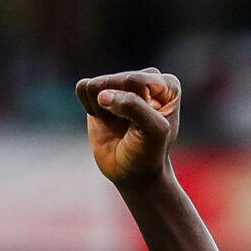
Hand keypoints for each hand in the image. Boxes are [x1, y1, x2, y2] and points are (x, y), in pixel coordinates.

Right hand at [77, 69, 181, 188]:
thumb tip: (102, 95)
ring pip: (96, 84)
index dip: (134, 106)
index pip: (135, 81)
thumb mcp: (153, 132)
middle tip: (129, 128)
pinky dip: (90, 108)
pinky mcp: (100, 90)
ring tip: (118, 124)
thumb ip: (134, 108)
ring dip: (102, 110)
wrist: (132, 172)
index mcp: (167, 84)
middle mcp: (145, 78)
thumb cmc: (149, 152)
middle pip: (114, 80)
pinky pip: (83, 87)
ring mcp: (121, 83)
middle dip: (117, 109)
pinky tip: (106, 120)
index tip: (144, 126)